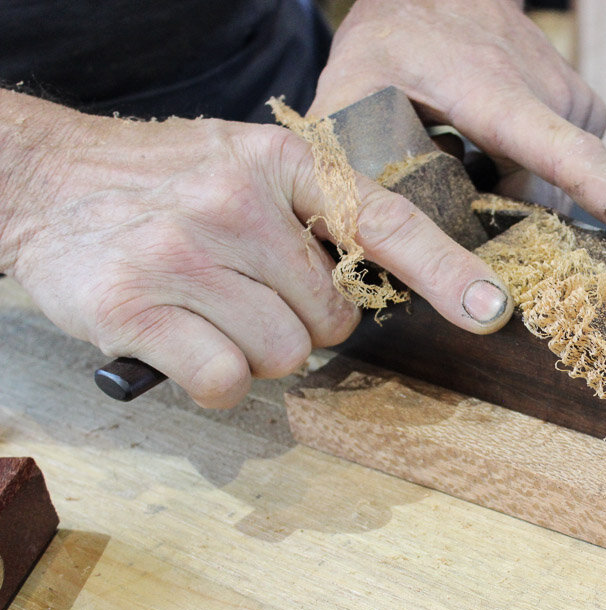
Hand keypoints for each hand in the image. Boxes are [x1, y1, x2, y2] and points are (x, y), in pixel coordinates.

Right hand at [0, 90, 511, 407]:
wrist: (43, 179)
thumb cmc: (163, 182)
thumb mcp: (245, 166)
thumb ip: (312, 214)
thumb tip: (380, 283)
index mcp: (279, 163)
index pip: (383, 221)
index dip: (445, 270)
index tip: (492, 309)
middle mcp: (235, 201)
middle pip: (333, 318)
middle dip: (304, 323)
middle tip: (250, 292)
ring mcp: (183, 252)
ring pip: (284, 356)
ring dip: (258, 352)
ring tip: (211, 310)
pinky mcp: (134, 306)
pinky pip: (227, 381)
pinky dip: (217, 381)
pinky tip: (186, 342)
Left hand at [308, 0, 605, 249]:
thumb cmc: (388, 44)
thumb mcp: (348, 94)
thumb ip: (349, 163)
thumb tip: (357, 237)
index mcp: (495, 92)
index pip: (568, 154)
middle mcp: (548, 91)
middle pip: (554, 195)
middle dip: (518, 225)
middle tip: (467, 206)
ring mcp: (572, 95)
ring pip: (558, 185)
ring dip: (518, 196)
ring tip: (471, 161)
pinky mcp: (584, 103)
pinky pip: (567, 167)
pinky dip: (534, 176)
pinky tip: (496, 151)